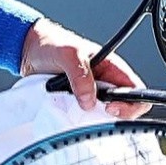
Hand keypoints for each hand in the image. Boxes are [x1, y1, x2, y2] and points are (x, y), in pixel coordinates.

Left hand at [19, 19, 152, 118]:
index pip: (135, 89)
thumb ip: (80, 75)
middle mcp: (105, 82)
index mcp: (112, 67)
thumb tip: (88, 99)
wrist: (29, 50)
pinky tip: (70, 115)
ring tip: (78, 111)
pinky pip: (86, 118)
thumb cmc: (52, 44)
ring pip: (104, 115)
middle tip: (94, 113)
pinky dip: (79, 120)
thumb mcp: (68, 54)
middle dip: (112, 115)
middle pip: (124, 107)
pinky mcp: (78, 103)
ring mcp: (92, 94)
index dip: (130, 103)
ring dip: (93, 118)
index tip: (111, 108)